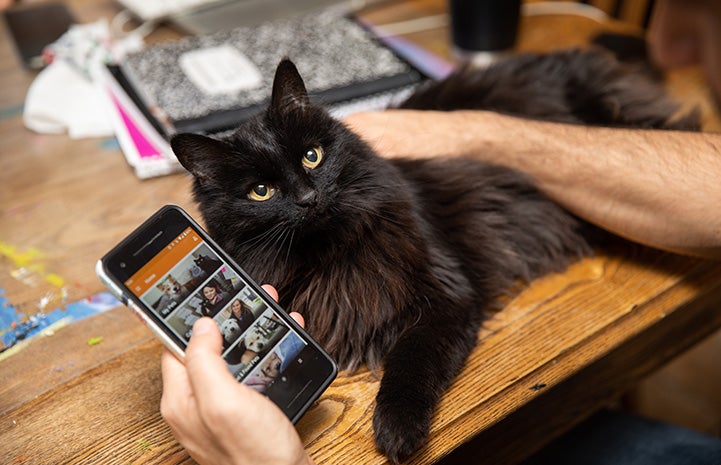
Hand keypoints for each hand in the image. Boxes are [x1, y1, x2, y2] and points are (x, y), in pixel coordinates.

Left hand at [160, 285, 313, 464]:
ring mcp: (221, 412)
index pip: (173, 348)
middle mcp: (196, 406)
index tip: (199, 296)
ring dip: (249, 335)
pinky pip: (249, 376)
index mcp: (182, 400)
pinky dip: (265, 356)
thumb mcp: (223, 401)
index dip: (186, 321)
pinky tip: (282, 345)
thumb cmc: (255, 453)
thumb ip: (204, 361)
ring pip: (230, 361)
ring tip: (270, 311)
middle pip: (204, 352)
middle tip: (245, 298)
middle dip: (225, 323)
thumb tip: (199, 327)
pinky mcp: (245, 417)